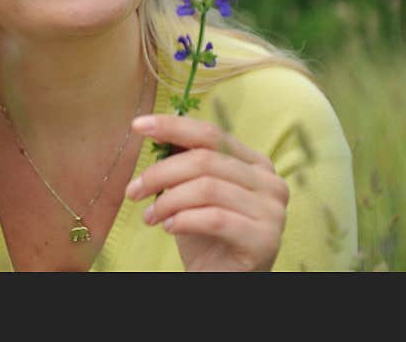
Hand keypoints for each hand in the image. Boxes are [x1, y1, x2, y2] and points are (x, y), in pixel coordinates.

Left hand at [125, 114, 289, 271]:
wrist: (221, 278)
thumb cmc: (204, 234)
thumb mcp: (190, 191)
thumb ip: (183, 160)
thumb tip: (152, 128)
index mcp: (255, 163)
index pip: (211, 134)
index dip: (173, 126)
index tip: (138, 126)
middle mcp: (270, 182)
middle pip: (205, 160)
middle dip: (160, 173)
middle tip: (132, 190)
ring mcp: (272, 210)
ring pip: (207, 188)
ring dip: (168, 201)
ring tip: (149, 216)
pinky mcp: (265, 239)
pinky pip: (215, 218)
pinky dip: (183, 220)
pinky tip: (168, 228)